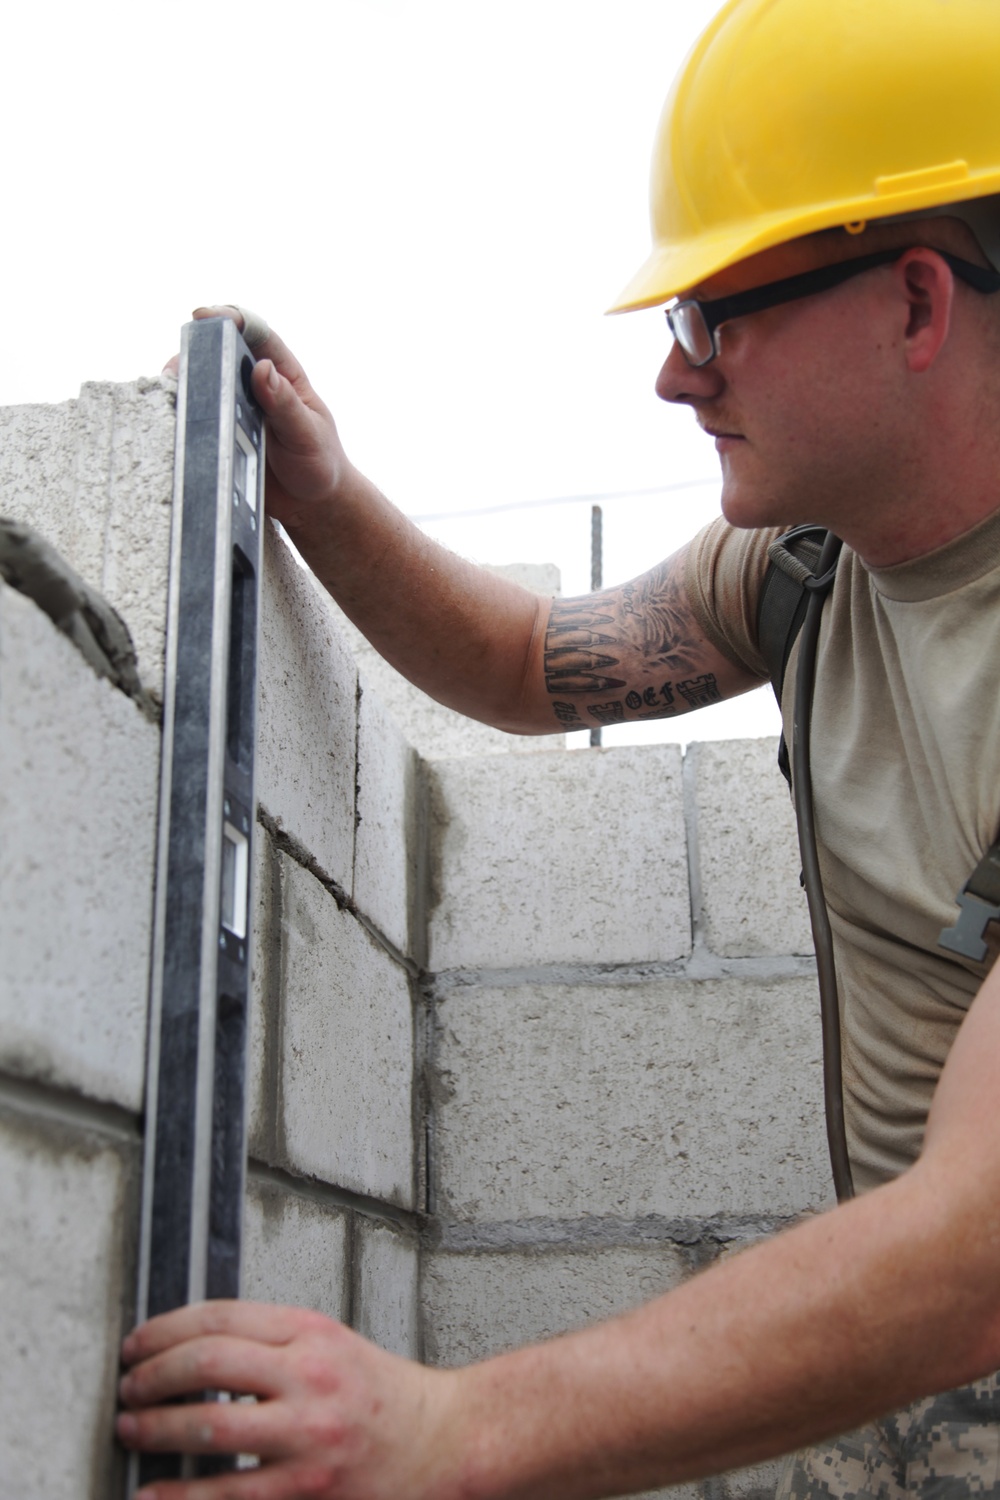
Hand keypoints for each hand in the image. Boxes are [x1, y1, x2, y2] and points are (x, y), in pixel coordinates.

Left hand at [117, 1300, 460, 1499]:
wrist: (444, 1443)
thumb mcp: (329, 1343)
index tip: (136, 1344)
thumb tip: (191, 1346)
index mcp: (311, 1332)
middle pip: (207, 1363)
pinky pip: (229, 1496)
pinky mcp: (307, 1492)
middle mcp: (310, 1377)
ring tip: (131, 1429)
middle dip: (152, 1375)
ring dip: (156, 1428)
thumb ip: (270, 1340)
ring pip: (210, 1427)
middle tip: (127, 1386)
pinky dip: (181, 1497)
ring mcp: (308, 1437)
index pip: (220, 1316)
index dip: (164, 1329)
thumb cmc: (382, 1395)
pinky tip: (154, 1495)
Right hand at [165, 307, 353, 531]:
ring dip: (181, 383)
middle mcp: (254, 386)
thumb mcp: (308, 434)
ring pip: (200, 384)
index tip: (206, 316)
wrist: (311, 505)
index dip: (232, 318)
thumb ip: (285, 405)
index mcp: (283, 375)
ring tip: (169, 393)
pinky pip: (195, 419)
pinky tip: (170, 421)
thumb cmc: (319, 464)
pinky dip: (179, 416)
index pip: (257, 335)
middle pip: (218, 353)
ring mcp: (234, 409)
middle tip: (177, 365)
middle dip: (194, 351)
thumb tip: (261, 369)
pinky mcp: (219, 434)